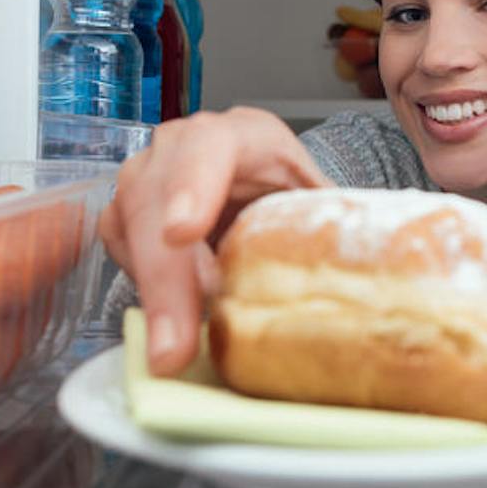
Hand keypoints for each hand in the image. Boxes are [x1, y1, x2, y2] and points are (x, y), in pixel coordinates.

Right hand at [98, 107, 329, 373]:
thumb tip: (366, 281)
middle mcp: (184, 147)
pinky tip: (168, 322)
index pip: (210, 145)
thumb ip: (331, 231)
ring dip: (150, 291)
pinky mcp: (128, 213)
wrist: (266, 194)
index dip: (193, 187)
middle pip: (158, 195)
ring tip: (171, 352)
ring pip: (129, 223)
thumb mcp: (321, 205)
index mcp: (245, 136)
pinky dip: (142, 290)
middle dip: (165, 276)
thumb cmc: (295, 198)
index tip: (181, 234)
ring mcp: (149, 177)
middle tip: (172, 346)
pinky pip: (120, 248)